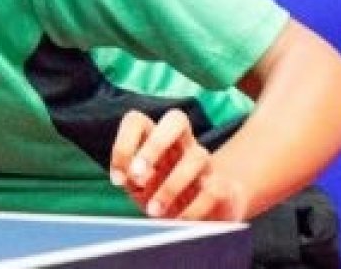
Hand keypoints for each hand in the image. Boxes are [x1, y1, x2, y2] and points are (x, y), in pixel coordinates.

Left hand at [109, 108, 247, 221]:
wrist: (200, 216)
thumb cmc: (159, 195)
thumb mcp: (139, 189)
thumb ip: (133, 179)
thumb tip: (136, 175)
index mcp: (154, 138)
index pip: (137, 121)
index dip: (123, 145)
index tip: (117, 180)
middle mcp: (182, 143)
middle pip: (176, 119)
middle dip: (154, 146)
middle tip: (137, 176)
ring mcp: (205, 162)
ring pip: (196, 157)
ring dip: (171, 186)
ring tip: (154, 211)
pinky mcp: (223, 186)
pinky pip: (213, 189)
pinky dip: (192, 208)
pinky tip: (178, 221)